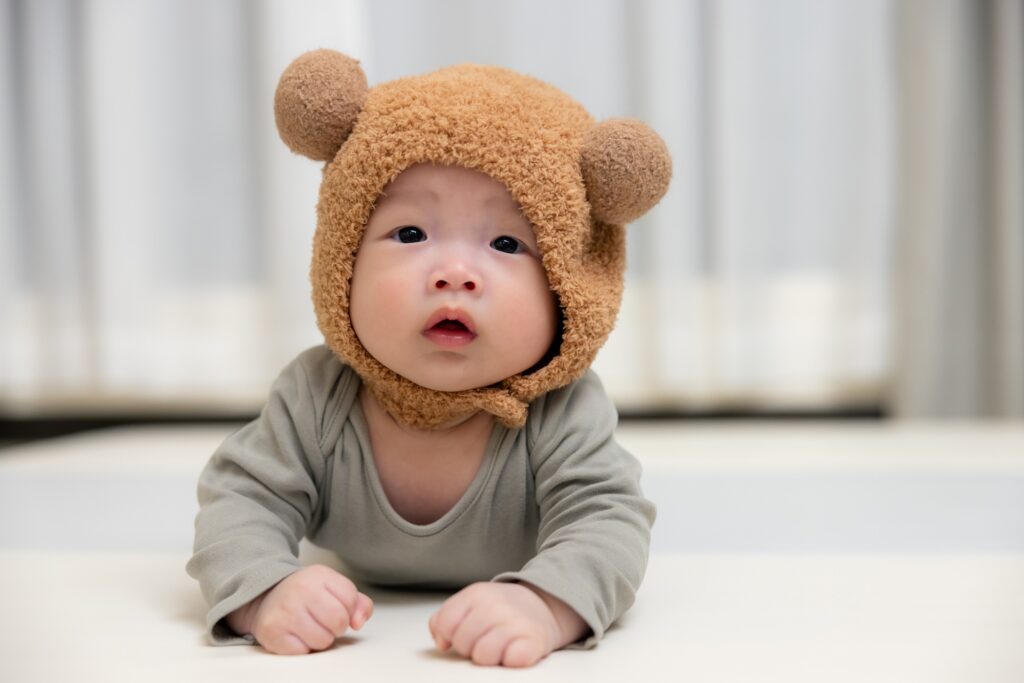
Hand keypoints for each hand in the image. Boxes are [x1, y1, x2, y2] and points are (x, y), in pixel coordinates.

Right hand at [226, 564, 373, 654]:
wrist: (265, 598)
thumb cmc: (305, 595)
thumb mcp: (332, 588)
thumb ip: (357, 602)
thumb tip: (359, 621)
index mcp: (319, 575)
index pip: (351, 599)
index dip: (348, 609)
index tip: (334, 606)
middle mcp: (301, 589)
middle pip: (339, 621)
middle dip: (336, 627)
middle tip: (323, 621)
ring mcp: (285, 611)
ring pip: (323, 640)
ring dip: (320, 639)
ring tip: (308, 627)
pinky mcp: (272, 632)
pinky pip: (303, 651)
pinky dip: (302, 647)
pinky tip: (294, 634)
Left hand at [428, 582, 587, 666]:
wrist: (545, 605)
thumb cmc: (502, 610)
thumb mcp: (471, 603)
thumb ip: (446, 619)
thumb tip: (441, 643)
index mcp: (476, 594)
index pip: (446, 624)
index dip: (451, 635)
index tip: (464, 633)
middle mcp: (495, 605)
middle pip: (463, 643)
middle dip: (471, 647)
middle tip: (486, 639)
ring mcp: (515, 622)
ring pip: (482, 656)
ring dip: (490, 657)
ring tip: (500, 647)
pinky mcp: (534, 641)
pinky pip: (512, 660)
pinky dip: (511, 659)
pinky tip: (515, 651)